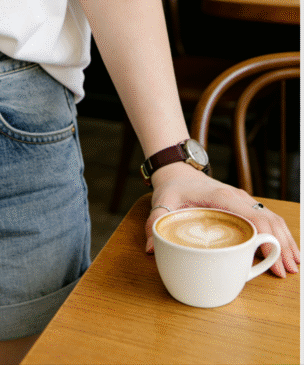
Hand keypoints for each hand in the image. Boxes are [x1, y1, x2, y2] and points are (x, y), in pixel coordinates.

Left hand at [144, 162, 299, 277]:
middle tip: (288, 271)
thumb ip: (155, 222)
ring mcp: (243, 200)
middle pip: (269, 219)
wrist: (178, 171)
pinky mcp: (244, 206)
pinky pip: (267, 218)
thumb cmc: (173, 187)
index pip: (252, 216)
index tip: (274, 261)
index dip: (266, 238)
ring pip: (272, 218)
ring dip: (285, 241)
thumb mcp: (161, 201)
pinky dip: (279, 234)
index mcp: (222, 197)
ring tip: (293, 265)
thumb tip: (151, 248)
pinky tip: (285, 251)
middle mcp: (238, 197)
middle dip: (282, 245)